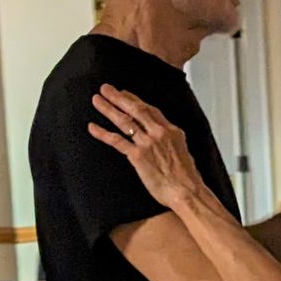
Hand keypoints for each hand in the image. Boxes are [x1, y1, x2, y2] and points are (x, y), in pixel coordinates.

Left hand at [89, 86, 201, 208]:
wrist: (187, 191)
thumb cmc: (187, 178)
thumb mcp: (183, 152)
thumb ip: (170, 142)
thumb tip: (163, 140)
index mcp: (172, 131)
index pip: (150, 109)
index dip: (134, 100)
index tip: (124, 93)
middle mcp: (159, 133)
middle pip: (136, 109)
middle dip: (118, 97)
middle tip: (105, 88)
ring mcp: (147, 143)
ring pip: (124, 121)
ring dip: (108, 109)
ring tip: (97, 100)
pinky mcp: (137, 156)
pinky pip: (116, 141)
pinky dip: (103, 133)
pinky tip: (92, 127)